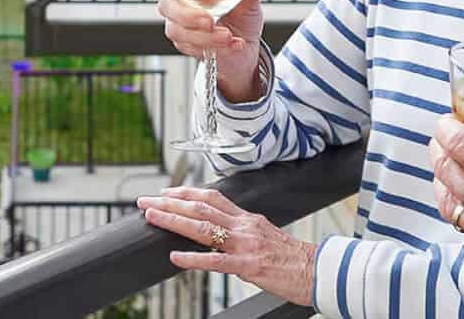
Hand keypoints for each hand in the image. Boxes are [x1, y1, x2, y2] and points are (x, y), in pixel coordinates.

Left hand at [138, 186, 316, 305]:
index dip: (185, 192)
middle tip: (145, 200)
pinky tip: (176, 257)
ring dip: (174, 221)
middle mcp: (243, 226)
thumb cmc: (292, 258)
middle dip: (169, 202)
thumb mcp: (265, 234)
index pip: (211, 197)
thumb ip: (242, 230)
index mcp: (247, 218)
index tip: (165, 192)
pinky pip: (215, 261)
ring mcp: (245, 245)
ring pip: (203, 228)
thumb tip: (219, 230)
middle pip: (201, 207)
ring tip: (152, 217)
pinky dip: (193, 259)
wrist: (317, 271)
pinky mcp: (248, 266)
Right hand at [149, 0, 269, 98]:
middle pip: (167, 4)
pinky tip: (234, 45)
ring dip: (204, 36)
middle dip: (186, 14)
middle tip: (208, 21)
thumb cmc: (241, 17)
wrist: (245, 50)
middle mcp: (181, 2)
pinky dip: (215, 48)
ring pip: (178, 30)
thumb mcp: (250, 2)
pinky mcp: (187, 46)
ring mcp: (180, 25)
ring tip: (227, 36)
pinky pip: (192, 48)